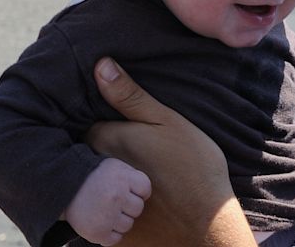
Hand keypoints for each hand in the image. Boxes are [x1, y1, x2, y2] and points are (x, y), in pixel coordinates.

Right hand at [64, 158, 150, 245]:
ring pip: (128, 225)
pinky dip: (109, 233)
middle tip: (112, 200)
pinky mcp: (97, 232)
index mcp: (122, 177)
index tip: (127, 190)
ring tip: (104, 210)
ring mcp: (107, 216)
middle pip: (138, 209)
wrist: (63, 188)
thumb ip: (132, 176)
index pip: (145, 189)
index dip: (138, 191)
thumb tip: (146, 193)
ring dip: (118, 220)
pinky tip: (101, 222)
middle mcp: (116, 196)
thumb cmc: (94, 177)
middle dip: (127, 205)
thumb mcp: (114, 166)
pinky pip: (116, 239)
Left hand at [86, 58, 254, 246]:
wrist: (207, 223)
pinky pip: (99, 212)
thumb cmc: (192, 166)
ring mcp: (99, 204)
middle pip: (87, 153)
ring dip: (104, 177)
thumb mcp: (166, 120)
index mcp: (104, 140)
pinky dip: (110, 205)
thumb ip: (129, 95)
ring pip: (93, 182)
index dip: (103, 120)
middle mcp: (93, 172)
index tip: (121, 123)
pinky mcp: (108, 230)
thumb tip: (100, 65)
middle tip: (132, 149)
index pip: (87, 123)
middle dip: (101, 149)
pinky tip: (139, 202)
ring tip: (135, 173)